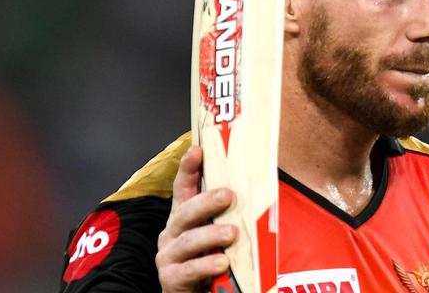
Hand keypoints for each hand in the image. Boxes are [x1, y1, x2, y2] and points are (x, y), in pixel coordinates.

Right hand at [156, 146, 237, 291]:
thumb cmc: (213, 258)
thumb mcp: (220, 232)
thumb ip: (230, 214)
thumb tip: (260, 189)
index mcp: (184, 216)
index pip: (183, 187)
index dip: (188, 168)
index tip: (197, 150)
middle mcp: (171, 233)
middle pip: (185, 212)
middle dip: (206, 201)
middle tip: (228, 195)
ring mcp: (168, 256)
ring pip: (188, 240)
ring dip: (211, 235)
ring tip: (232, 233)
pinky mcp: (171, 279)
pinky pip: (188, 270)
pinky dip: (206, 265)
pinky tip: (222, 262)